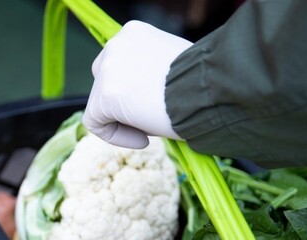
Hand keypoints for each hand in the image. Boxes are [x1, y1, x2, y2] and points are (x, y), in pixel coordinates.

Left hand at [83, 21, 191, 147]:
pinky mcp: (104, 95)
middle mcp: (116, 45)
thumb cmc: (203, 82)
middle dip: (122, 101)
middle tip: (148, 117)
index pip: (119, 64)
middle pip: (103, 79)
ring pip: (99, 102)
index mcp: (134, 33)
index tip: (153, 104)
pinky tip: (143, 140)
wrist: (211, 89)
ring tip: (152, 128)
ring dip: (123, 119)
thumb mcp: (173, 65)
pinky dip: (115, 135)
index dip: (132, 89)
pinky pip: (96, 122)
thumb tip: (141, 95)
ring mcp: (108, 69)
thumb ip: (150, 72)